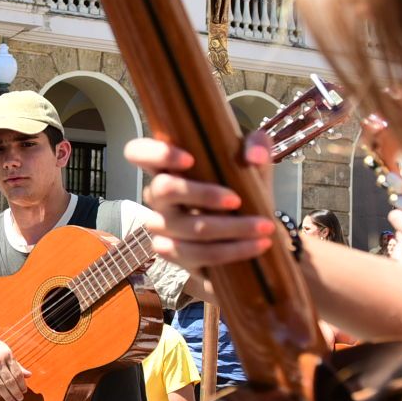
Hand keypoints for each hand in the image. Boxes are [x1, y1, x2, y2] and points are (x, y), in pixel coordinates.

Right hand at [0, 328, 30, 400]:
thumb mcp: (5, 351)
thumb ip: (16, 364)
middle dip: (16, 392)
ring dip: (7, 396)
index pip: (17, 373)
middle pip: (9, 381)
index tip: (24, 392)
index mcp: (7, 354)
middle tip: (19, 399)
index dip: (21, 384)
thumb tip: (29, 375)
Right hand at [123, 135, 277, 274]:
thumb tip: (253, 156)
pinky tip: (257, 245)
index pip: (137, 152)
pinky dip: (232, 251)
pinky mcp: (172, 253)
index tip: (189, 160)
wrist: (246, 233)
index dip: (154, 153)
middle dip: (203, 195)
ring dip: (230, 229)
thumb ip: (258, 145)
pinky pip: (197, 254)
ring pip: (187, 228)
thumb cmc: (242, 189)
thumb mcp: (253, 162)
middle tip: (237, 200)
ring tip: (264, 227)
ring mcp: (162, 225)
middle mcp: (158, 196)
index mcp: (168, 167)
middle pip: (164, 189)